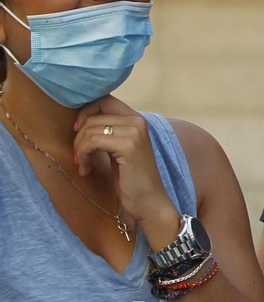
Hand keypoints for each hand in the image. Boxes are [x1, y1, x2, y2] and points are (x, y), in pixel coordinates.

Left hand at [73, 96, 177, 235]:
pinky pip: (93, 141)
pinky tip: (86, 169)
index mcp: (137, 119)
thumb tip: (80, 120)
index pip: (104, 100)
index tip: (77, 132)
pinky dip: (84, 156)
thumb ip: (108, 131)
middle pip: (93, 116)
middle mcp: (138, 121)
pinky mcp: (128, 146)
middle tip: (80, 157)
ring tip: (83, 165)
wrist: (148, 201)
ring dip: (80, 149)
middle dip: (79, 137)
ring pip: (90, 129)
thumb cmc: (131, 178)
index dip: (85, 112)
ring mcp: (135, 132)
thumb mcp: (118, 149)